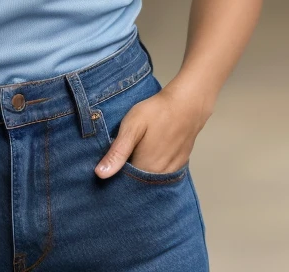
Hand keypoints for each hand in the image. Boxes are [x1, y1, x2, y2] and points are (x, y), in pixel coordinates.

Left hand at [94, 81, 208, 178]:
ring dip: (141, 171)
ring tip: (134, 153)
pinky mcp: (179, 165)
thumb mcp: (132, 126)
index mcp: (145, 169)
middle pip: (137, 183)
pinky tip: (149, 153)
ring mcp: (171, 171)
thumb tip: (100, 174)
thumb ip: (118, 152)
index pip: (124, 183)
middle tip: (120, 156)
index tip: (108, 163)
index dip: (114, 175)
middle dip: (127, 175)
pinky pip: (162, 174)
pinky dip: (153, 168)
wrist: (187, 104)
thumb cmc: (157, 112)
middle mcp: (159, 176)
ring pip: (150, 179)